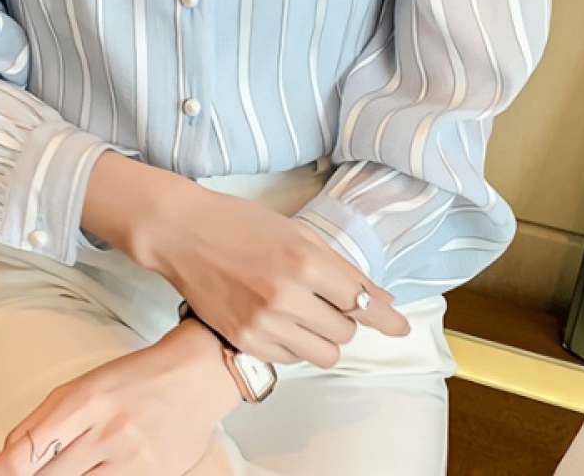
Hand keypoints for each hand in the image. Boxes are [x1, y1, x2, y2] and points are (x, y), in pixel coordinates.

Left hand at [0, 319, 240, 475]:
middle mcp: (107, 431)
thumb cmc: (137, 376)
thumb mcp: (86, 384)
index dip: (0, 471)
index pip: (30, 447)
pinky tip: (91, 473)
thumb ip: (45, 420)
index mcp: (85, 399)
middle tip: (31, 468)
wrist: (199, 374)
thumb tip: (5, 458)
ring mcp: (132, 459)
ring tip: (73, 464)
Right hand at [132, 182, 411, 367]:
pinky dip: (295, 344)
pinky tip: (279, 319)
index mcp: (304, 262)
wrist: (182, 233)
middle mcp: (287, 297)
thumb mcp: (297, 234)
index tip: (401, 327)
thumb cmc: (239, 224)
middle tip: (325, 297)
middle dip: (344, 316)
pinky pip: (291, 360)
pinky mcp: (244, 340)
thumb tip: (380, 299)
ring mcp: (263, 323)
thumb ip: (341, 268)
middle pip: (346, 330)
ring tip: (305, 313)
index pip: (360, 300)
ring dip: (324, 336)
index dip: (385, 317)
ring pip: (323, 354)